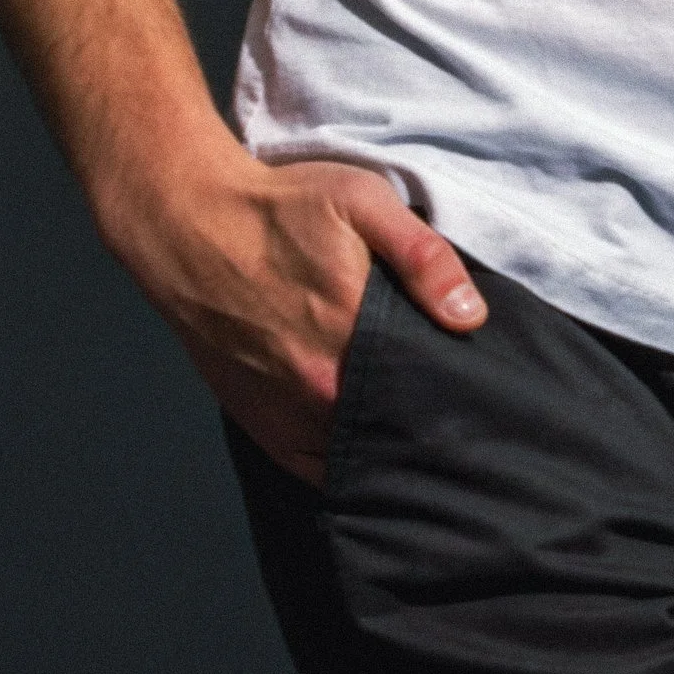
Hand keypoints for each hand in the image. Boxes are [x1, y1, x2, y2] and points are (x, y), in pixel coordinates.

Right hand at [129, 147, 485, 486]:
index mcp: (352, 339)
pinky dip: (347, 469)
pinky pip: (317, 472)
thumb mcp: (362, 202)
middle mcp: (318, 393)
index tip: (486, 402)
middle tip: (466, 424)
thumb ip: (422, 257)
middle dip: (431, 430)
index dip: (462, 404)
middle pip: (398, 433)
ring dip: (390, 452)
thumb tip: (470, 316)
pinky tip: (372, 453)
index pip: (430, 398)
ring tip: (423, 439)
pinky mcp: (261, 427)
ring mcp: (286, 417)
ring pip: (359, 459)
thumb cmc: (277, 209)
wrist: (187, 224)